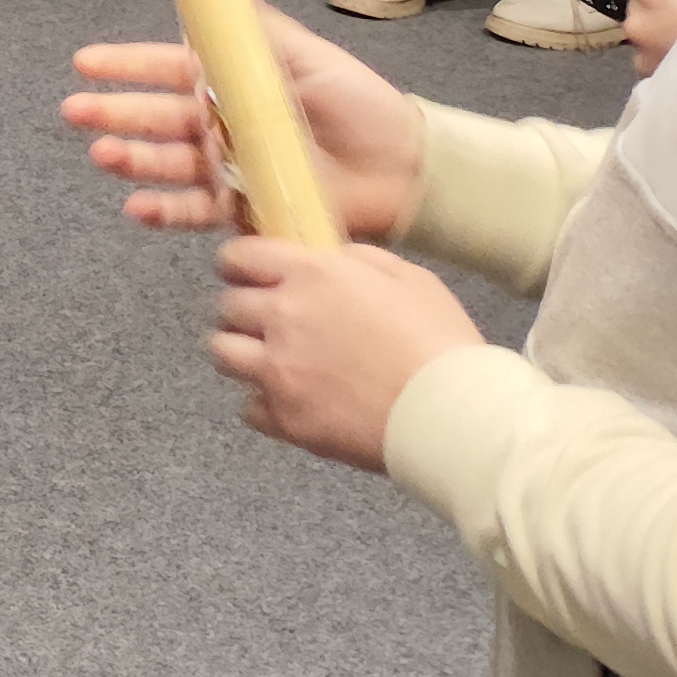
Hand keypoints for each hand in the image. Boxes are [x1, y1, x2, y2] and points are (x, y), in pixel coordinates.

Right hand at [64, 7, 427, 241]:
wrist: (403, 168)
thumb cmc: (361, 106)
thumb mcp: (311, 56)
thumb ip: (262, 32)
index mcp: (232, 84)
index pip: (167, 70)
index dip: (126, 66)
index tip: (85, 64)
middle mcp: (222, 126)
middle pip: (156, 118)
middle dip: (113, 113)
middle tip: (75, 111)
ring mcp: (229, 169)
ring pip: (167, 164)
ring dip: (131, 160)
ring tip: (103, 155)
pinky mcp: (243, 208)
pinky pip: (195, 211)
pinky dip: (164, 211)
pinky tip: (138, 208)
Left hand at [210, 236, 483, 470]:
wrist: (454, 415)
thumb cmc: (441, 344)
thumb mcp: (410, 278)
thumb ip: (358, 261)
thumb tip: (331, 259)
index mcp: (312, 277)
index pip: (239, 256)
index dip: (241, 264)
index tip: (249, 273)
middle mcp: (284, 319)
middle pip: (226, 306)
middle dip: (243, 310)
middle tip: (267, 321)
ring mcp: (279, 372)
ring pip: (221, 353)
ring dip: (241, 353)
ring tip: (269, 359)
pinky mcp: (285, 419)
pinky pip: (248, 408)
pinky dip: (264, 404)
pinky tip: (291, 400)